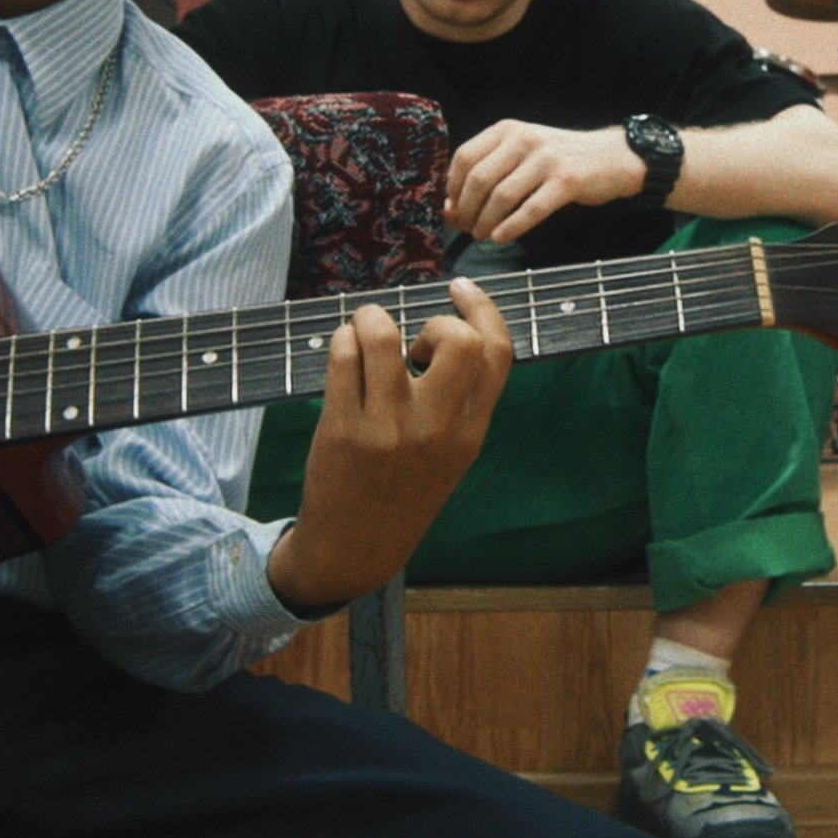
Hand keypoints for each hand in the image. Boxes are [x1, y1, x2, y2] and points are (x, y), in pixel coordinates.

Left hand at [267, 280, 512, 609]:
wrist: (355, 549)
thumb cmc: (404, 491)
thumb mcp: (452, 455)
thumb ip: (461, 402)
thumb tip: (452, 328)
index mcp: (470, 434)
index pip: (497, 353)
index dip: (483, 308)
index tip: (461, 288)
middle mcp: (434, 430)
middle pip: (457, 340)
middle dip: (435, 321)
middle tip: (413, 346)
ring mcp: (386, 430)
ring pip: (383, 336)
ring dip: (372, 318)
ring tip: (368, 335)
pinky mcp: (340, 429)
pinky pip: (343, 356)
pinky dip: (343, 339)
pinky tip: (345, 351)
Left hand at [445, 121, 648, 242]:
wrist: (611, 157)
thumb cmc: (559, 159)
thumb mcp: (522, 153)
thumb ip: (489, 172)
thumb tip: (451, 209)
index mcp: (507, 129)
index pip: (465, 157)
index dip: (453, 187)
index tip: (453, 208)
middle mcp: (524, 139)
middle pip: (479, 178)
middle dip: (467, 209)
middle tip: (467, 228)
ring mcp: (546, 160)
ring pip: (502, 196)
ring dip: (486, 221)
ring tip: (482, 235)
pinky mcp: (566, 181)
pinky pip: (531, 209)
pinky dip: (512, 227)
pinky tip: (501, 238)